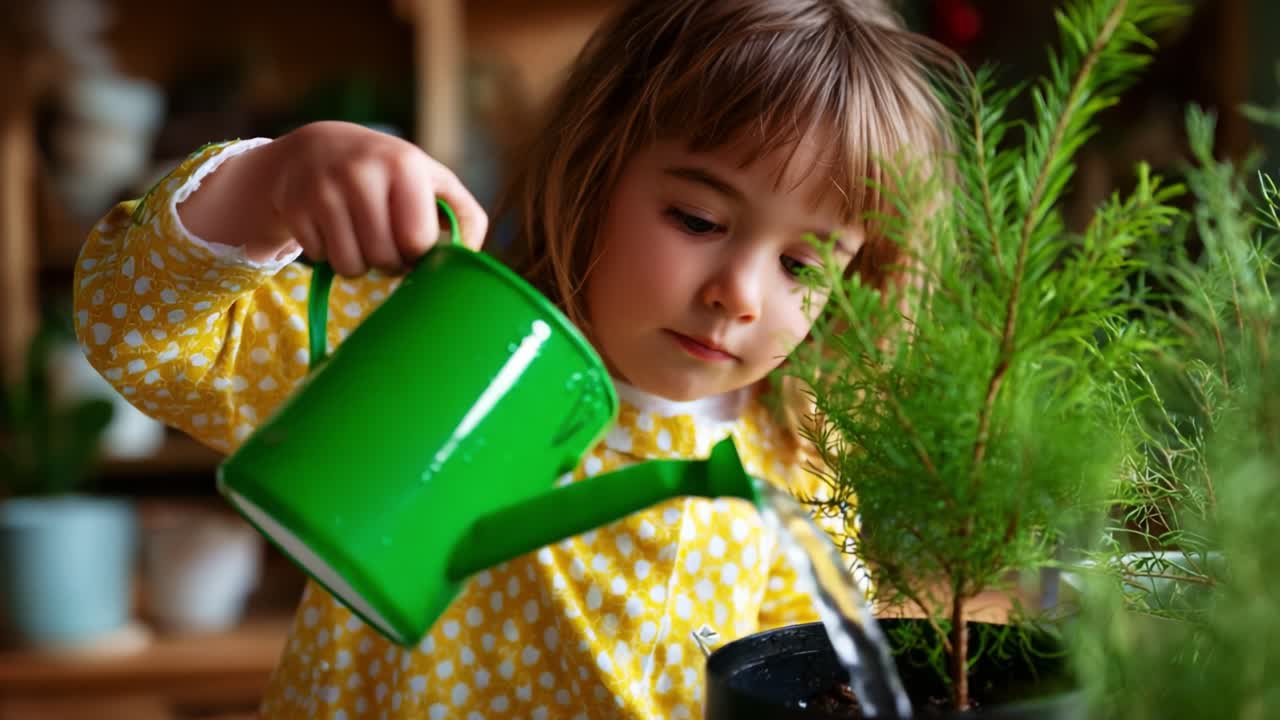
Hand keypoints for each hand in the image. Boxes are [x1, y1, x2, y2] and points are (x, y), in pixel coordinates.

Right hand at [262, 121, 487, 275]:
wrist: (317, 148)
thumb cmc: (389, 173)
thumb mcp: (430, 179)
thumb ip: (463, 214)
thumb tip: (470, 259)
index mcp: (404, 165)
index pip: (418, 240)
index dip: (419, 252)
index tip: (415, 242)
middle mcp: (361, 173)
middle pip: (384, 258)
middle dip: (390, 262)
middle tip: (387, 244)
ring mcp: (323, 189)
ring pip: (351, 266)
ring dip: (360, 264)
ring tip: (363, 239)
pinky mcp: (295, 207)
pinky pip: (321, 259)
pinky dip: (330, 254)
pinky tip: (334, 229)